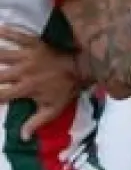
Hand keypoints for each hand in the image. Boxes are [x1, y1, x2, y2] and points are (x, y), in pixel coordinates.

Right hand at [0, 26, 87, 140]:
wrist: (83, 69)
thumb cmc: (66, 89)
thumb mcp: (54, 109)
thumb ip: (36, 122)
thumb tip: (23, 138)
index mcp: (26, 88)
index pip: (1, 95)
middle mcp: (23, 72)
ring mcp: (28, 56)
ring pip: (2, 54)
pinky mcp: (34, 44)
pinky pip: (18, 36)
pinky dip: (7, 31)